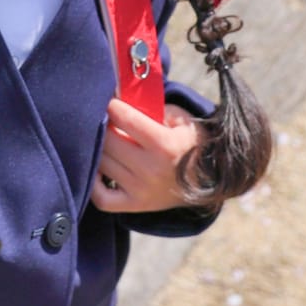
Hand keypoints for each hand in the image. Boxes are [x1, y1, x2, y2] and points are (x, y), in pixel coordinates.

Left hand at [89, 99, 202, 214]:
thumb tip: (119, 100)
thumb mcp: (180, 118)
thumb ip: (152, 107)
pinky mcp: (136, 205)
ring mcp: (141, 191)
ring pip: (101, 164)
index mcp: (165, 145)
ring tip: (105, 140)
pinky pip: (101, 198)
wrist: (212, 179)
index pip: (124, 118)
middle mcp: (151, 170)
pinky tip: (99, 168)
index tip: (110, 101)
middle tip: (106, 120)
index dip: (112, 105)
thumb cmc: (190, 142)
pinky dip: (93, 183)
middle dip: (103, 126)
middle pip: (108, 141)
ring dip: (98, 149)